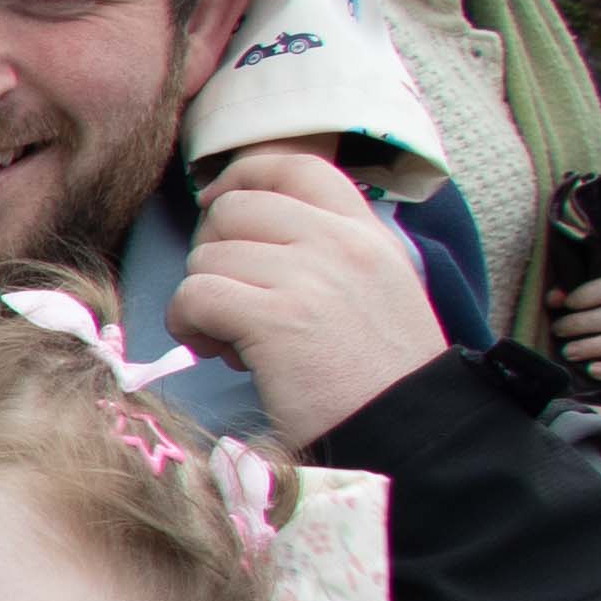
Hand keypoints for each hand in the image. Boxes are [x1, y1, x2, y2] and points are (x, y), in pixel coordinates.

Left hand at [167, 148, 446, 450]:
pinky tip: (215, 350)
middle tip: (232, 303)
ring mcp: (309, 276)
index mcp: (366, 233)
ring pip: (208, 255)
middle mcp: (340, 242)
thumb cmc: (380, 379)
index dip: (242, 176)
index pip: (296, 165)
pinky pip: (196, 293)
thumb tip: (243, 239)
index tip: (216, 205)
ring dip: (203, 297)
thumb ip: (324, 255)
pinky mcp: (277, 317)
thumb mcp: (373, 292)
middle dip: (213, 253)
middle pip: (235, 208)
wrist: (411, 435)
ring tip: (234, 339)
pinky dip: (188, 322)